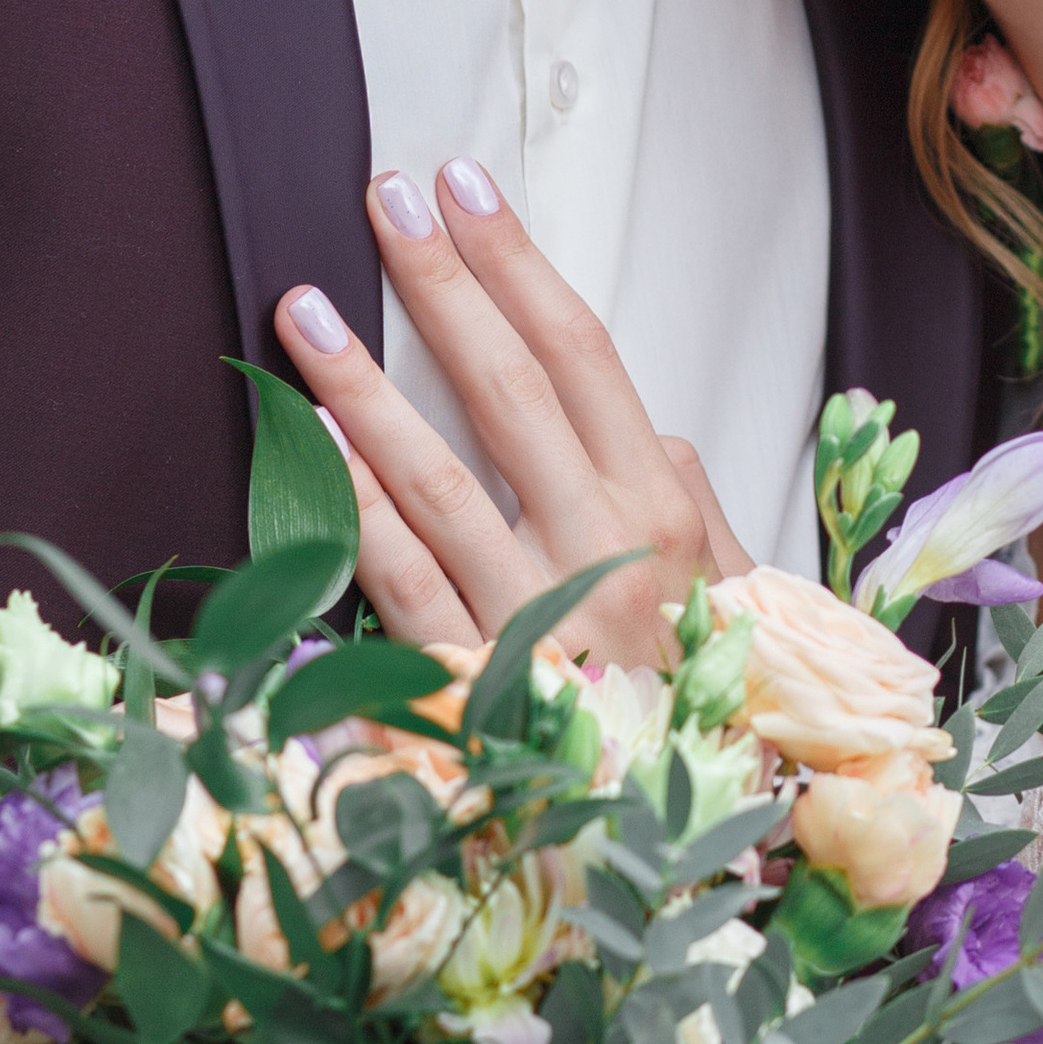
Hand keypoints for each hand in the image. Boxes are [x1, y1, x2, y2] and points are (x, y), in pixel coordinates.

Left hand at [274, 162, 751, 665]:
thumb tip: (645, 423)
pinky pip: (399, 591)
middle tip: (385, 198)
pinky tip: (309, 449)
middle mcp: (603, 556)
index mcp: (666, 514)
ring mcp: (531, 626)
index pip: (583, 355)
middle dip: (443, 284)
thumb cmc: (712, 706)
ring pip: (439, 481)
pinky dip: (352, 515)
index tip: (464, 188)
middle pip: (510, 391)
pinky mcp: (468, 693)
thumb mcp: (736, 593)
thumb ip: (686, 497)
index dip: (518, 265)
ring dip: (367, 386)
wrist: (695, 855)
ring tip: (305, 306)